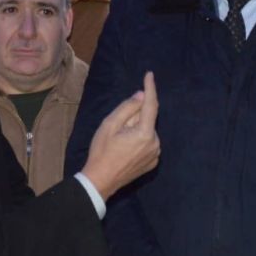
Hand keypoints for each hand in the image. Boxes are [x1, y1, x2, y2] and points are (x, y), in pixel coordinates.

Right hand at [80, 72, 160, 198]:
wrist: (100, 180)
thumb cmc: (102, 151)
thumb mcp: (109, 125)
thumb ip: (127, 108)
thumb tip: (141, 95)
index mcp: (145, 133)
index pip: (151, 105)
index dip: (150, 88)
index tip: (149, 74)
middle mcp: (155, 143)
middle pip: (147, 120)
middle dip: (135, 116)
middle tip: (117, 127)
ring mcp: (155, 154)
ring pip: (147, 131)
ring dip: (137, 129)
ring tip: (119, 141)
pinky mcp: (152, 162)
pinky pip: (148, 143)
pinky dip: (139, 140)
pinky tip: (125, 149)